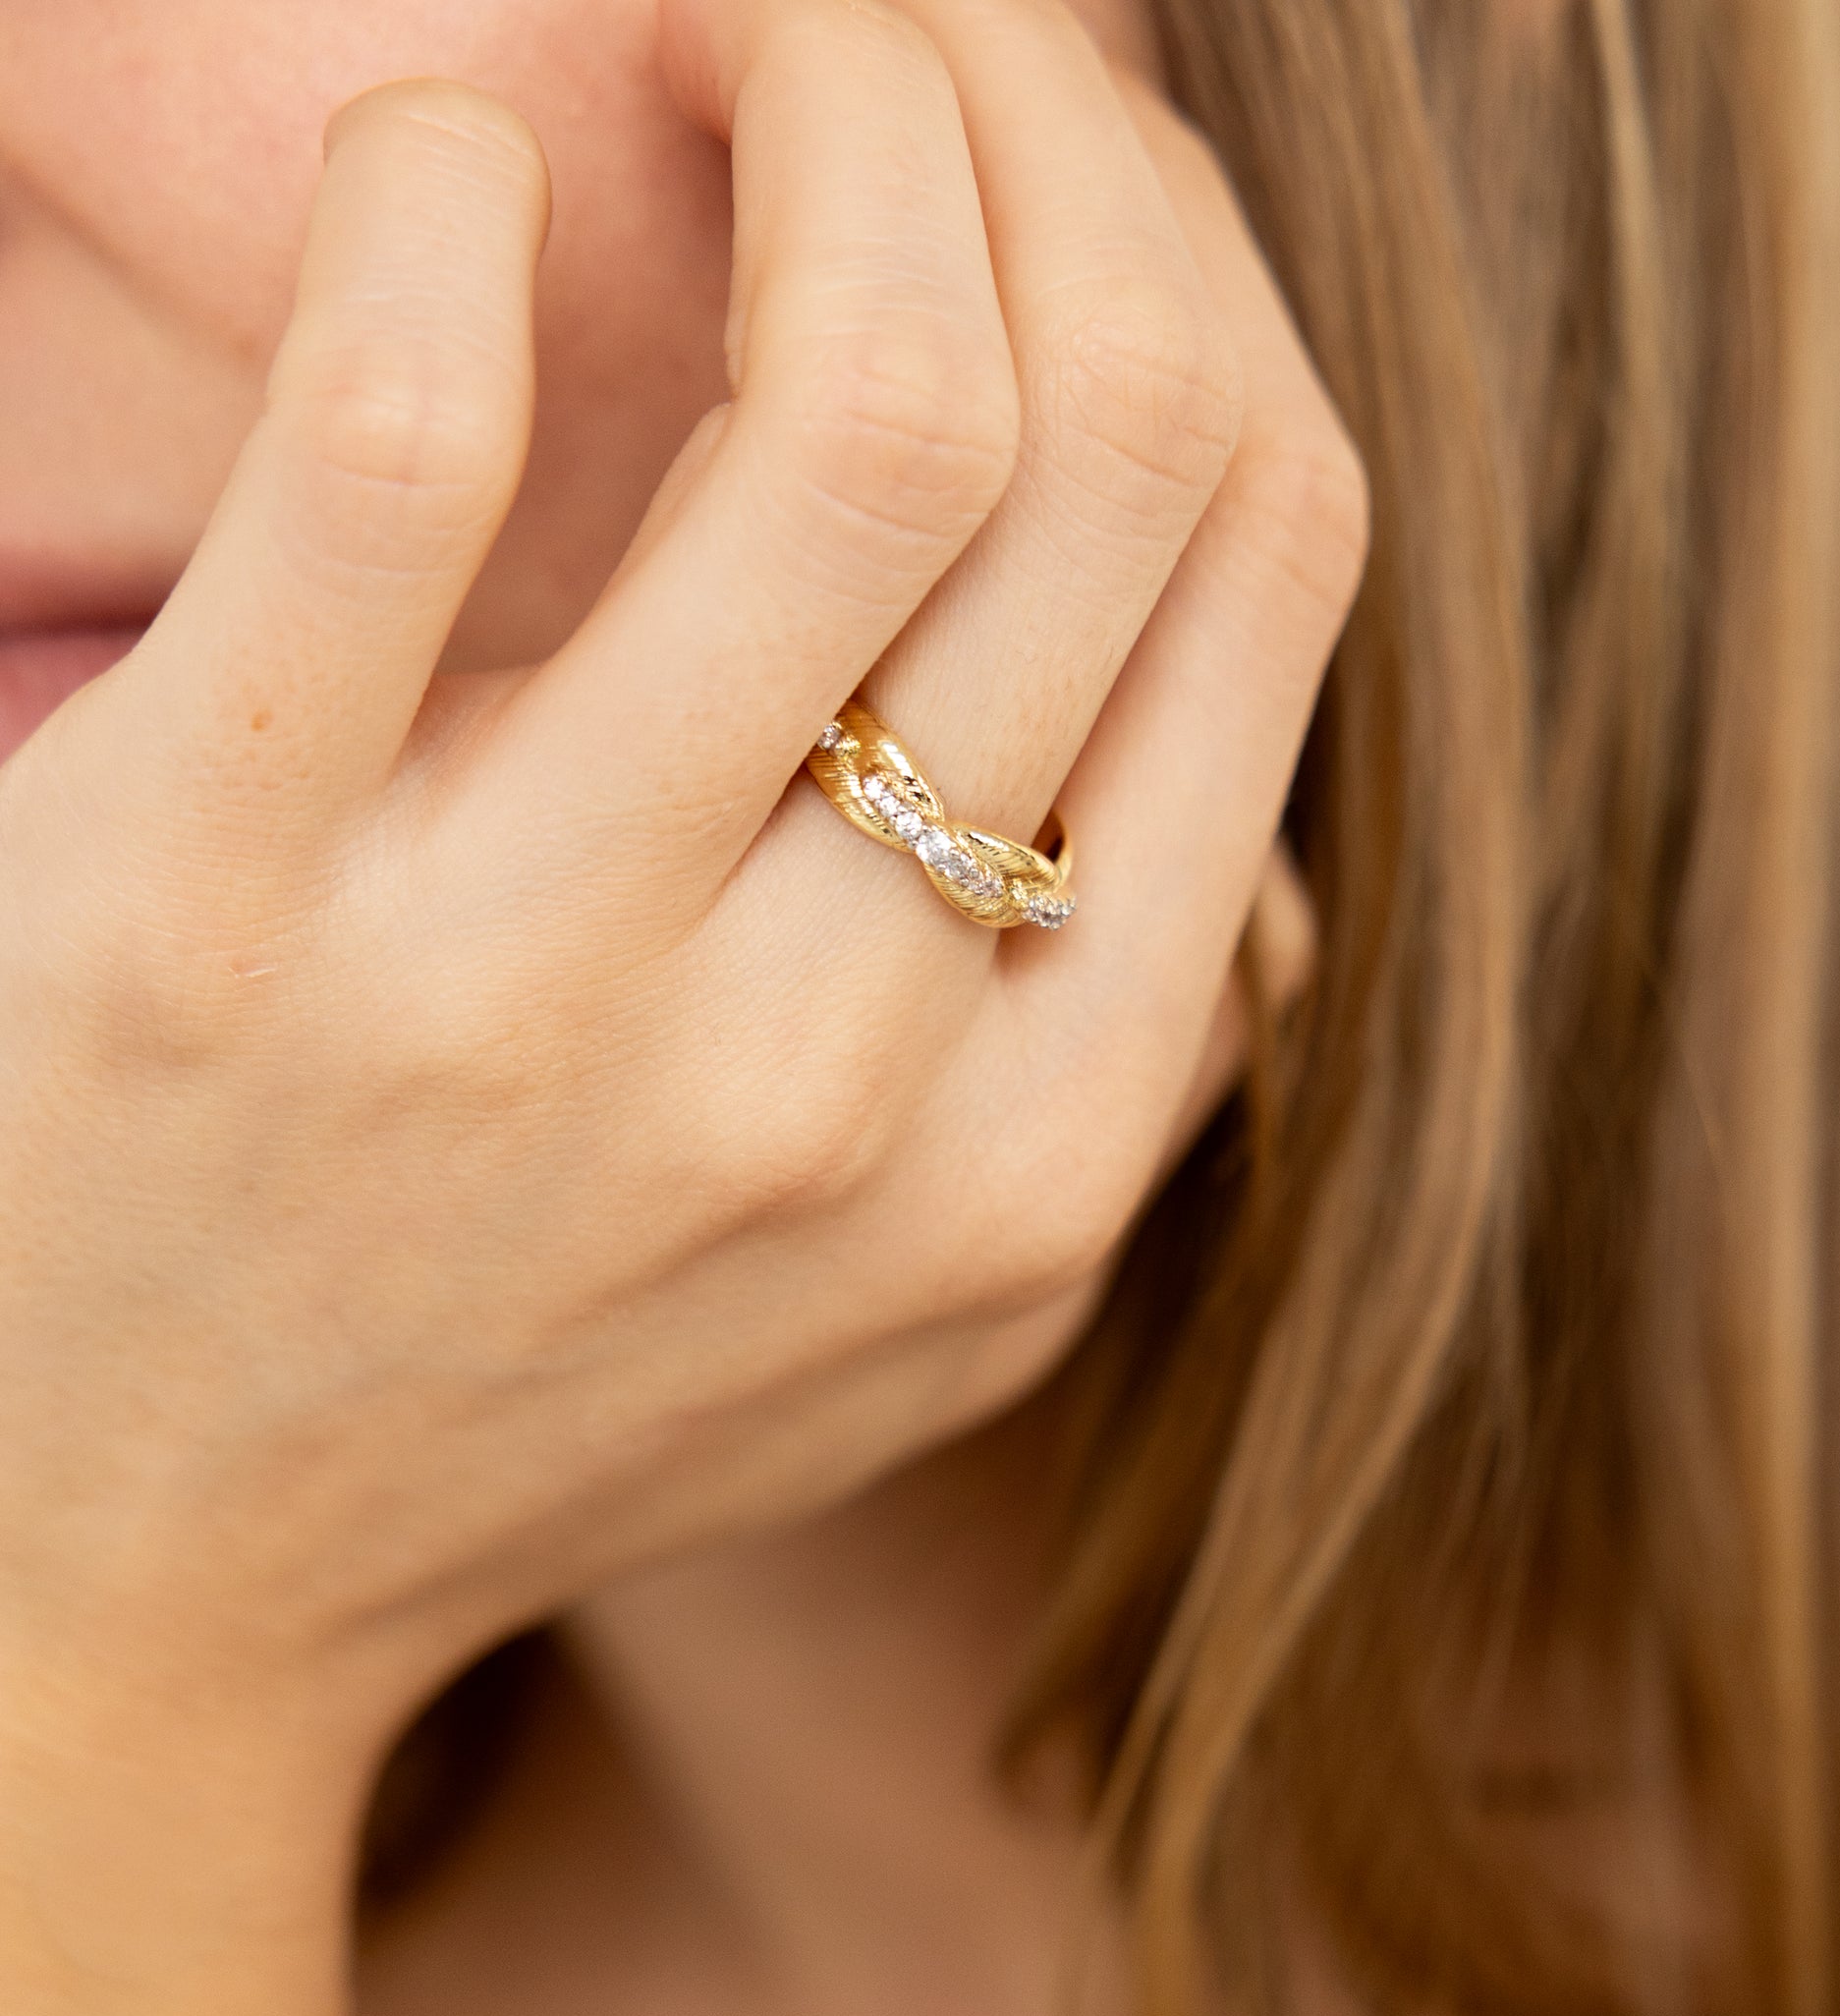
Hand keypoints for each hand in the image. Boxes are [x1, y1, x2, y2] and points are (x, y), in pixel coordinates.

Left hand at [0, 0, 1363, 1787]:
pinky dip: (445, 199)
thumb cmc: (518, 1397)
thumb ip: (1110, 1063)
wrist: (130, 1595)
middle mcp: (844, 1090)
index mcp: (1037, 1158)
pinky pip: (408, 432)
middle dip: (1029, 109)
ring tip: (715, 29)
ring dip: (828, 79)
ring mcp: (536, 1000)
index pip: (1268, 560)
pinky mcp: (204, 899)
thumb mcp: (902, 1314)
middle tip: (880, 26)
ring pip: (875, 393)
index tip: (1050, 170)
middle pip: (1116, 432)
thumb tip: (1238, 739)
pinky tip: (430, 177)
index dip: (1188, 266)